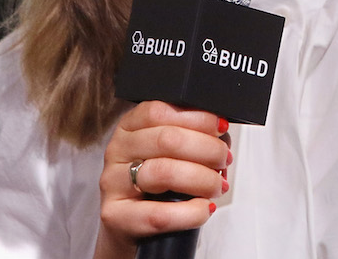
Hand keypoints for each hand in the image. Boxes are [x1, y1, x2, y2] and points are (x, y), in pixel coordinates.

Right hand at [93, 101, 230, 258]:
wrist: (131, 227)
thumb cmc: (158, 186)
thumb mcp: (170, 153)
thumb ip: (191, 136)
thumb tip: (221, 133)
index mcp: (130, 127)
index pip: (159, 111)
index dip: (196, 118)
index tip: (221, 128)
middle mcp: (118, 150)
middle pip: (166, 139)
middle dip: (206, 148)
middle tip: (224, 159)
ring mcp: (113, 183)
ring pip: (163, 172)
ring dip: (202, 179)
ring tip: (217, 186)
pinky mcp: (116, 217)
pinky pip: (159, 215)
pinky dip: (191, 212)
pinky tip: (204, 209)